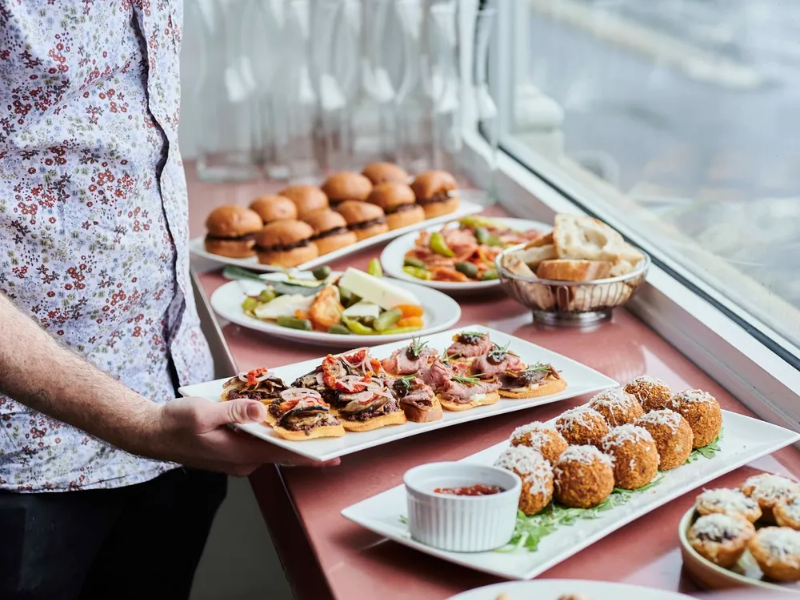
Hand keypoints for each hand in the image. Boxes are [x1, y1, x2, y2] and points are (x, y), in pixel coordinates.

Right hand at [141, 397, 339, 475]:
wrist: (151, 433)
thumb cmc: (174, 424)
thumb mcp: (204, 412)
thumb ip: (235, 411)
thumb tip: (260, 410)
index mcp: (239, 454)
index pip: (282, 455)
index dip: (309, 455)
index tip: (332, 456)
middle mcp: (242, 461)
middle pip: (281, 453)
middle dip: (305, 444)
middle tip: (329, 432)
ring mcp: (237, 459)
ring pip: (270, 448)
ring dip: (287, 437)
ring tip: (309, 421)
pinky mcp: (231, 452)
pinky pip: (258, 445)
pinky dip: (270, 434)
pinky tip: (277, 419)